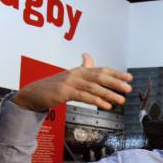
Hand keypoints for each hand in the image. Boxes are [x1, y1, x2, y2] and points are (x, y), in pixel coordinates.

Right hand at [13, 53, 132, 110]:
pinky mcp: (63, 92)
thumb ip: (82, 69)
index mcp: (80, 70)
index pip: (102, 70)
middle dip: (116, 83)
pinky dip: (96, 101)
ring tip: (121, 100)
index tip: (129, 77)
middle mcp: (76, 74)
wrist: (33, 93)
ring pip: (94, 87)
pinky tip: (106, 106)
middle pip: (100, 77)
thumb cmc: (54, 86)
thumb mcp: (70, 77)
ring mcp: (69, 82)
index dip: (116, 73)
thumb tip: (88, 56)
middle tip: (129, 89)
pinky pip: (83, 96)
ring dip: (109, 94)